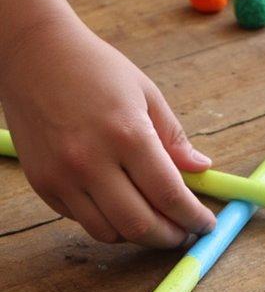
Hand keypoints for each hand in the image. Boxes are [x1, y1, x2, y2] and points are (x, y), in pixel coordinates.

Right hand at [1, 20, 215, 247]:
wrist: (32, 54)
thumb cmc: (94, 68)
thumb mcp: (146, 93)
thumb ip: (174, 138)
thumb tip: (202, 169)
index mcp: (127, 134)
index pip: (169, 195)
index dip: (193, 218)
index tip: (206, 224)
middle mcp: (92, 161)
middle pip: (140, 225)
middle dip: (170, 237)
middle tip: (184, 233)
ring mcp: (63, 176)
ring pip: (110, 233)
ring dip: (138, 236)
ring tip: (155, 222)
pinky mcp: (42, 183)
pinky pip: (82, 220)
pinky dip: (107, 221)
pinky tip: (120, 205)